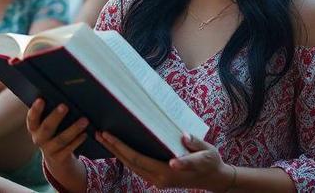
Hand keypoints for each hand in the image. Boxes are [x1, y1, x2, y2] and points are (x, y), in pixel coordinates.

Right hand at [27, 99, 87, 175]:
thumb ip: (52, 114)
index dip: (35, 110)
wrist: (57, 159)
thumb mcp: (49, 125)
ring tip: (84, 120)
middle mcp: (38, 139)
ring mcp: (48, 150)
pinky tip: (84, 134)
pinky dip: (77, 141)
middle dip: (55, 116)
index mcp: (34, 128)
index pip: (32, 118)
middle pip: (46, 128)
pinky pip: (68, 149)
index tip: (41, 99)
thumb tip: (64, 95)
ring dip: (73, 129)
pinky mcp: (59, 158)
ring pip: (61, 139)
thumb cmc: (54, 134)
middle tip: (65, 106)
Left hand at [98, 131, 232, 191]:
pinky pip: (137, 167)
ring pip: (131, 166)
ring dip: (116, 153)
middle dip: (113, 148)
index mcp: (167, 171)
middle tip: (99, 133)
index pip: (138, 158)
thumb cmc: (211, 163)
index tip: (110, 136)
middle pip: (130, 163)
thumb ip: (194, 147)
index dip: (122, 147)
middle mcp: (158, 178)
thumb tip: (183, 138)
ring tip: (104, 138)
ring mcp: (157, 180)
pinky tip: (119, 148)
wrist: (214, 179)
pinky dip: (125, 157)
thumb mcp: (206, 154)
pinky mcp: (158, 178)